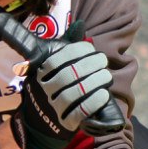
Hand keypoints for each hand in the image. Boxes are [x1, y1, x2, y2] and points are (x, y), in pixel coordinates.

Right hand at [15, 22, 112, 148]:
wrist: (42, 119)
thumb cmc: (55, 82)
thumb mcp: (55, 61)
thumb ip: (67, 44)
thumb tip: (80, 25)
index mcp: (40, 72)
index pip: (57, 60)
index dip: (77, 52)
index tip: (91, 49)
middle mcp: (44, 89)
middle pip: (68, 75)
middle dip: (90, 65)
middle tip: (103, 61)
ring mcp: (53, 107)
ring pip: (74, 94)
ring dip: (94, 83)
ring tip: (107, 76)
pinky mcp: (64, 123)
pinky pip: (79, 113)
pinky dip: (93, 103)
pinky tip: (104, 94)